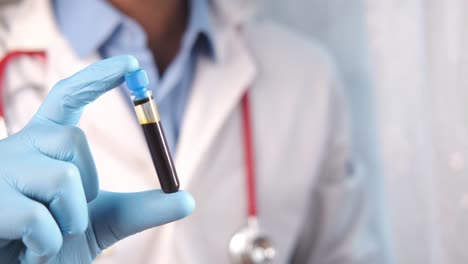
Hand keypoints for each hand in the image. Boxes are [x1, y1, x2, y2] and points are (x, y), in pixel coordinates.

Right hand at [0, 55, 194, 262]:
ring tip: (43, 238)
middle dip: (84, 188)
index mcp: (43, 145)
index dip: (96, 78)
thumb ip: (144, 209)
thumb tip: (189, 199)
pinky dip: (48, 245)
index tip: (130, 63)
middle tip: (64, 219)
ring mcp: (1, 171)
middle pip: (74, 138)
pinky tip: (28, 251)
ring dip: (69, 221)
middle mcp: (19, 147)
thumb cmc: (53, 243)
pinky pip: (42, 220)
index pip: (68, 98)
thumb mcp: (104, 221)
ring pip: (65, 178)